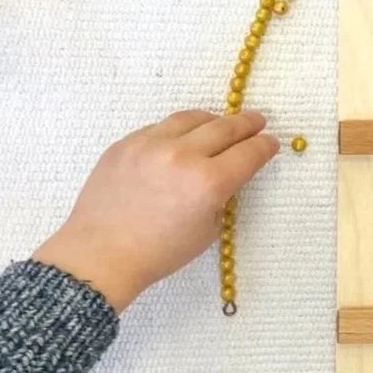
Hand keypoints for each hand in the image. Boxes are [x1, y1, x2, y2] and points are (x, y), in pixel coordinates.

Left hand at [32, 110, 278, 310]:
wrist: (101, 254)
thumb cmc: (158, 253)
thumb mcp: (207, 230)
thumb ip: (221, 197)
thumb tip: (225, 175)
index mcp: (208, 182)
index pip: (248, 154)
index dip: (265, 146)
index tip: (271, 142)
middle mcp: (182, 155)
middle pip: (225, 128)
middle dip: (246, 124)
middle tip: (257, 120)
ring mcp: (150, 144)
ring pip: (191, 118)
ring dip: (212, 119)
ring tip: (221, 123)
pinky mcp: (126, 143)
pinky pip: (159, 127)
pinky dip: (178, 130)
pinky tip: (182, 138)